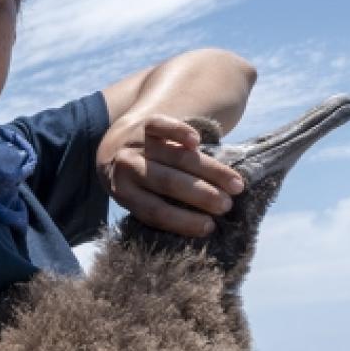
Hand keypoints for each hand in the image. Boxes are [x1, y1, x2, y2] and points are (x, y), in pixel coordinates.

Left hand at [99, 112, 245, 236]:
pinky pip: (162, 126)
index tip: (209, 227)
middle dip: (201, 195)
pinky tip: (198, 141)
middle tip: (226, 205)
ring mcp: (136, 144)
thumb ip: (159, 205)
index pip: (154, 211)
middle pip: (168, 183)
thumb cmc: (136, 180)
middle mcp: (127, 167)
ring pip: (177, 157)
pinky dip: (180, 132)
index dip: (182, 220)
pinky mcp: (146, 123)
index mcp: (124, 193)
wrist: (113, 144)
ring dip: (209, 170)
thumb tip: (205, 226)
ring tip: (235, 184)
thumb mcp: (136, 196)